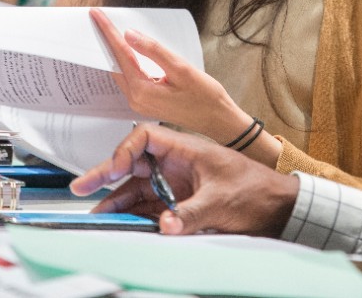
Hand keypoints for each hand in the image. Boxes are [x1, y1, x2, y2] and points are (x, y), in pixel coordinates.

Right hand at [71, 124, 298, 235]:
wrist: (278, 208)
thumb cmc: (257, 191)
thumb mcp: (222, 201)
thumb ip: (191, 213)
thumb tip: (166, 225)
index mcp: (187, 149)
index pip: (147, 137)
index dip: (126, 150)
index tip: (115, 169)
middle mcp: (177, 164)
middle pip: (135, 164)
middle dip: (108, 175)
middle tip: (82, 186)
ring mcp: (176, 185)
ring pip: (137, 189)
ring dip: (116, 200)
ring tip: (95, 213)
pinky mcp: (178, 205)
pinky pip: (148, 207)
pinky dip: (132, 215)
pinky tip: (117, 222)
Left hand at [90, 8, 250, 142]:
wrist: (217, 120)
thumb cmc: (204, 97)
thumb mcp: (180, 68)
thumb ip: (153, 51)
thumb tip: (130, 35)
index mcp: (141, 91)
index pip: (120, 55)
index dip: (108, 33)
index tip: (97, 16)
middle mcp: (136, 99)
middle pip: (115, 64)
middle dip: (106, 41)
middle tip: (98, 20)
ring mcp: (140, 103)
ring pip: (121, 72)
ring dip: (115, 52)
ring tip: (107, 32)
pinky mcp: (146, 102)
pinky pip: (130, 78)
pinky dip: (125, 63)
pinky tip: (126, 52)